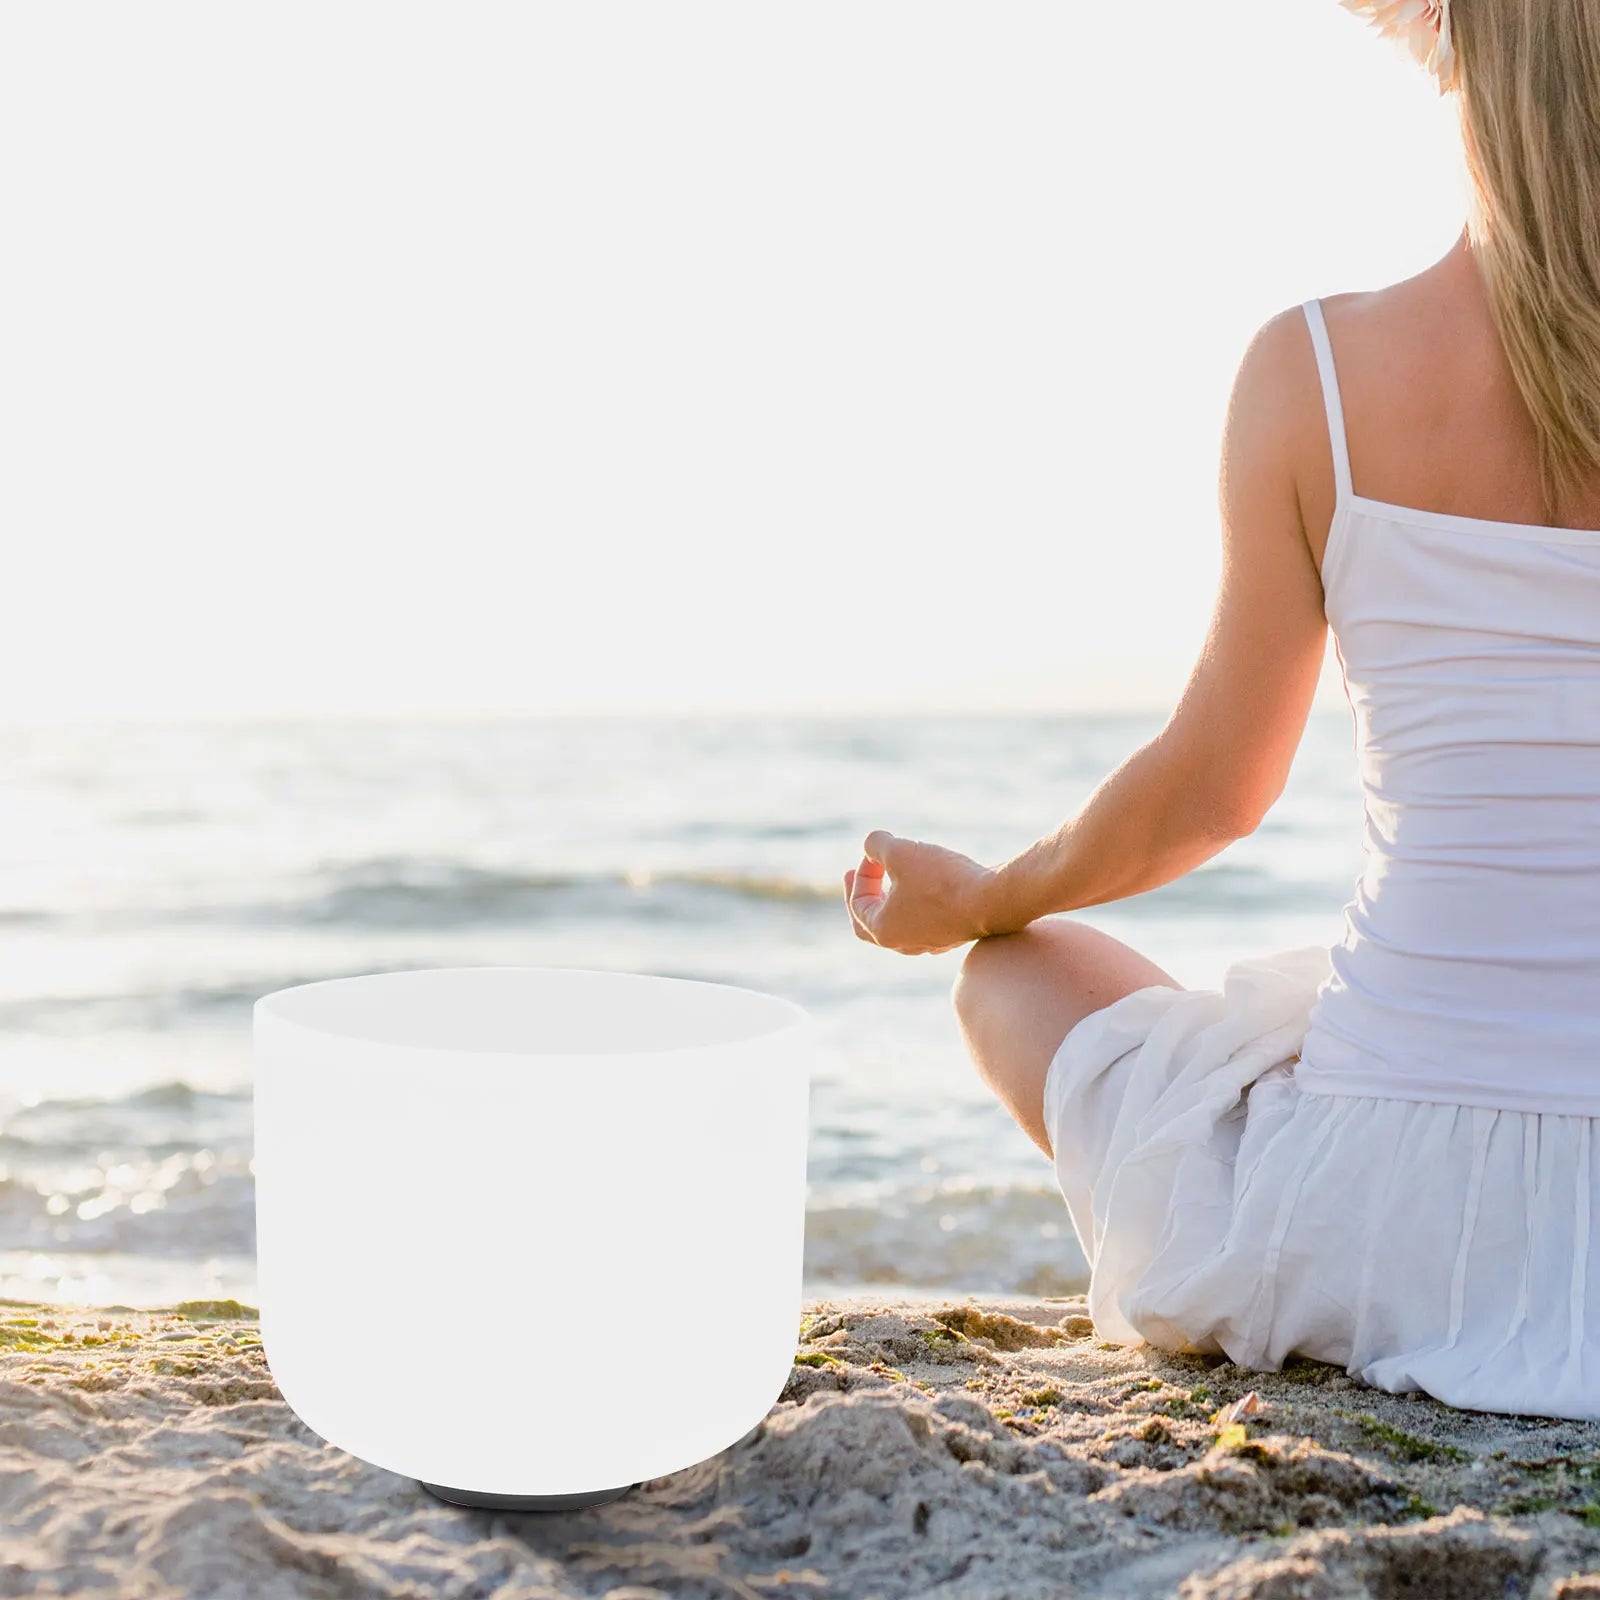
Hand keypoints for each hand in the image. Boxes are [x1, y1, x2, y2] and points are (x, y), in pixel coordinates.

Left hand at [843, 830, 997, 954]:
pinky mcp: (952, 935)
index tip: (877, 853)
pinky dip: (914, 905)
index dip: (862, 872)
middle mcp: (904, 944)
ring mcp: (930, 943)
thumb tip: (872, 845)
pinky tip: (924, 888)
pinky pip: (923, 923)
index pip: (858, 902)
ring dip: (891, 899)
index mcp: (883, 931)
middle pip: (870, 924)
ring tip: (894, 878)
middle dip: (864, 894)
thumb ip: (877, 844)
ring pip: (899, 924)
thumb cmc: (942, 879)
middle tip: (857, 872)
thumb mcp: (901, 851)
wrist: (993, 899)